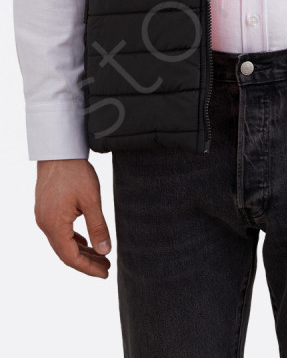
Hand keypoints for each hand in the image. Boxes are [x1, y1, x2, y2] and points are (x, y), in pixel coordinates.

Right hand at [35, 159, 111, 278]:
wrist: (58, 150)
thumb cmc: (75, 172)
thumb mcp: (91, 200)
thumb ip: (98, 227)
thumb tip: (105, 250)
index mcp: (54, 225)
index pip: (71, 258)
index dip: (88, 268)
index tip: (105, 273)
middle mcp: (45, 225)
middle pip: (65, 253)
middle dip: (87, 262)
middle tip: (107, 267)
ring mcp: (43, 217)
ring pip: (62, 243)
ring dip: (81, 251)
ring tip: (101, 256)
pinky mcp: (45, 209)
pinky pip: (59, 232)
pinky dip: (73, 240)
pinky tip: (85, 242)